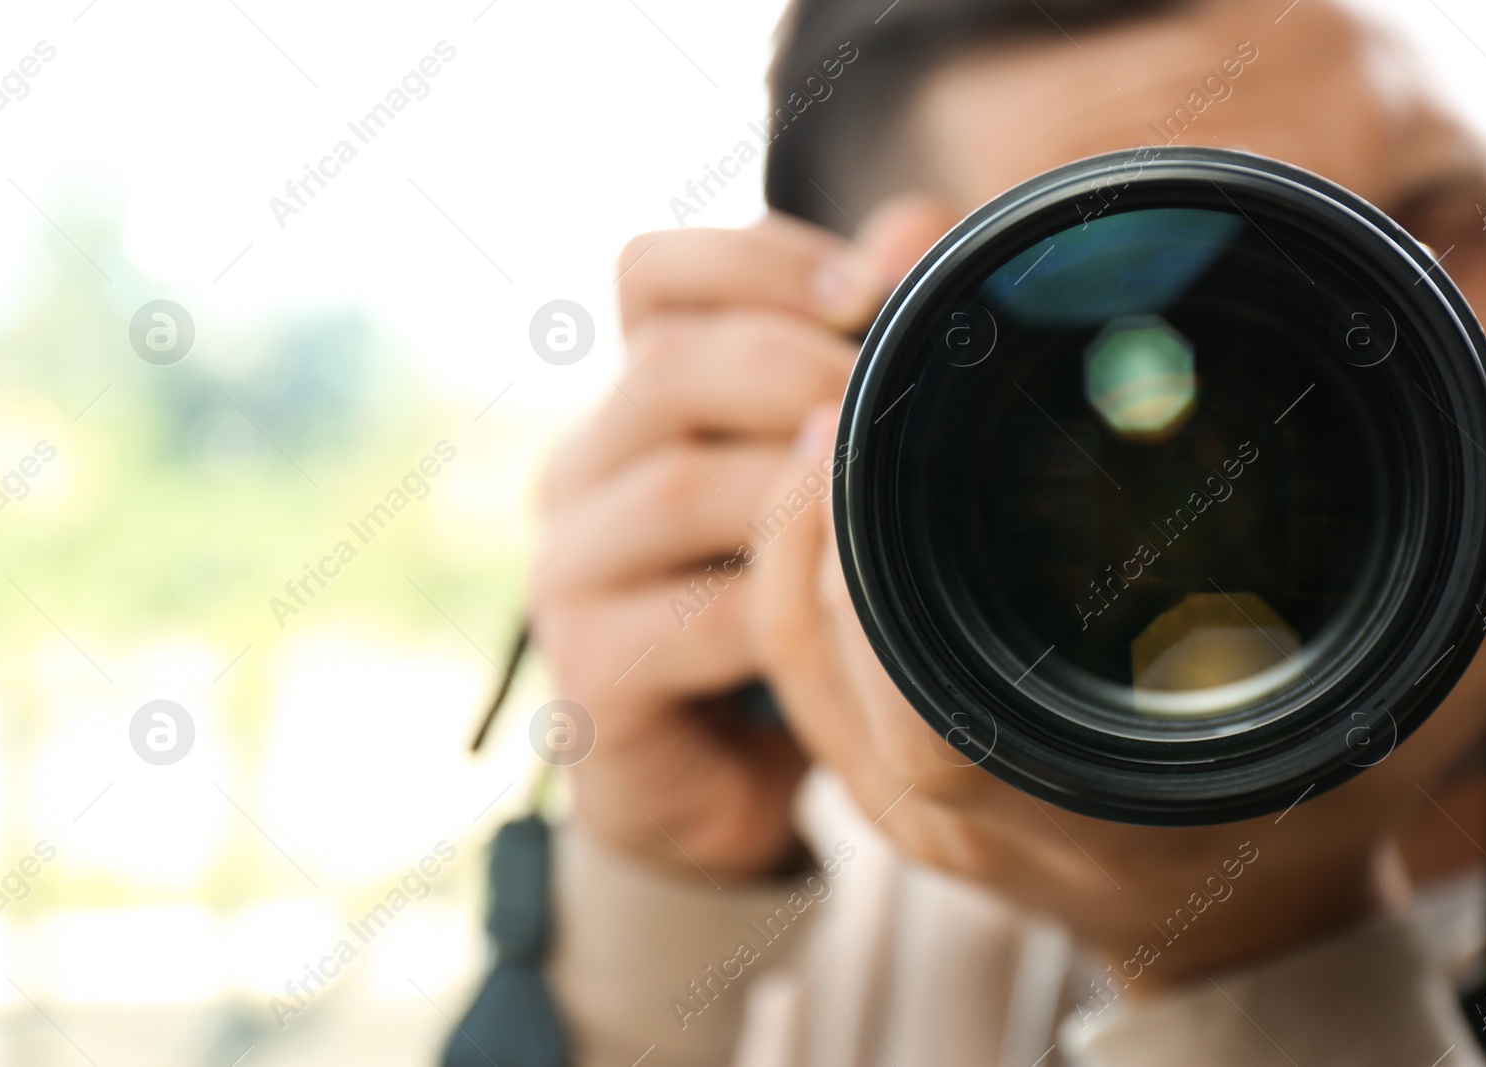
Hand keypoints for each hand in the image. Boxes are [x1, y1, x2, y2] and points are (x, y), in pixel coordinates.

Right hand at [528, 210, 901, 882]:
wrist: (714, 779)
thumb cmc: (774, 608)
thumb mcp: (812, 480)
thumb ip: (852, 353)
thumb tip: (916, 224)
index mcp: (634, 404)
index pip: (653, 275)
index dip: (756, 260)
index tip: (866, 289)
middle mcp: (581, 471)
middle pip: (667, 366)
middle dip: (797, 369)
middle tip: (890, 405)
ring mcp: (569, 574)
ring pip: (680, 487)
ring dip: (799, 491)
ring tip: (883, 505)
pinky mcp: (589, 674)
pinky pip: (692, 621)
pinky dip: (782, 608)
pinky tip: (845, 616)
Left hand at [750, 404, 1485, 986]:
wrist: (1240, 921)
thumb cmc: (1307, 826)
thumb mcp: (1395, 731)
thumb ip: (1461, 639)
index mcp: (1071, 810)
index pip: (923, 727)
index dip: (867, 594)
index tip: (869, 449)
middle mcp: (965, 821)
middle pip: (826, 672)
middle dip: (812, 529)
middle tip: (835, 399)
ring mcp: (911, 807)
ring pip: (797, 673)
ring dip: (790, 548)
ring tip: (821, 427)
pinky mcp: (891, 779)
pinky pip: (802, 680)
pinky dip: (796, 584)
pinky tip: (821, 498)